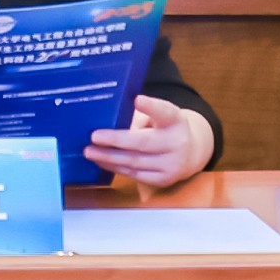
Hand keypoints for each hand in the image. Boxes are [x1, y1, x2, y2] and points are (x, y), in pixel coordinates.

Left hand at [80, 104, 209, 188]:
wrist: (189, 154)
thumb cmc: (164, 129)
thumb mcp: (159, 117)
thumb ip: (138, 117)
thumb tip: (106, 123)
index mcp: (175, 120)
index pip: (165, 112)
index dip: (151, 106)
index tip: (137, 99)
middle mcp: (177, 143)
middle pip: (143, 142)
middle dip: (116, 140)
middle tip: (94, 136)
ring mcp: (172, 164)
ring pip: (135, 161)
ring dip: (109, 157)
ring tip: (89, 151)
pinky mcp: (163, 180)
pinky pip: (134, 174)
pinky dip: (115, 167)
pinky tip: (102, 161)